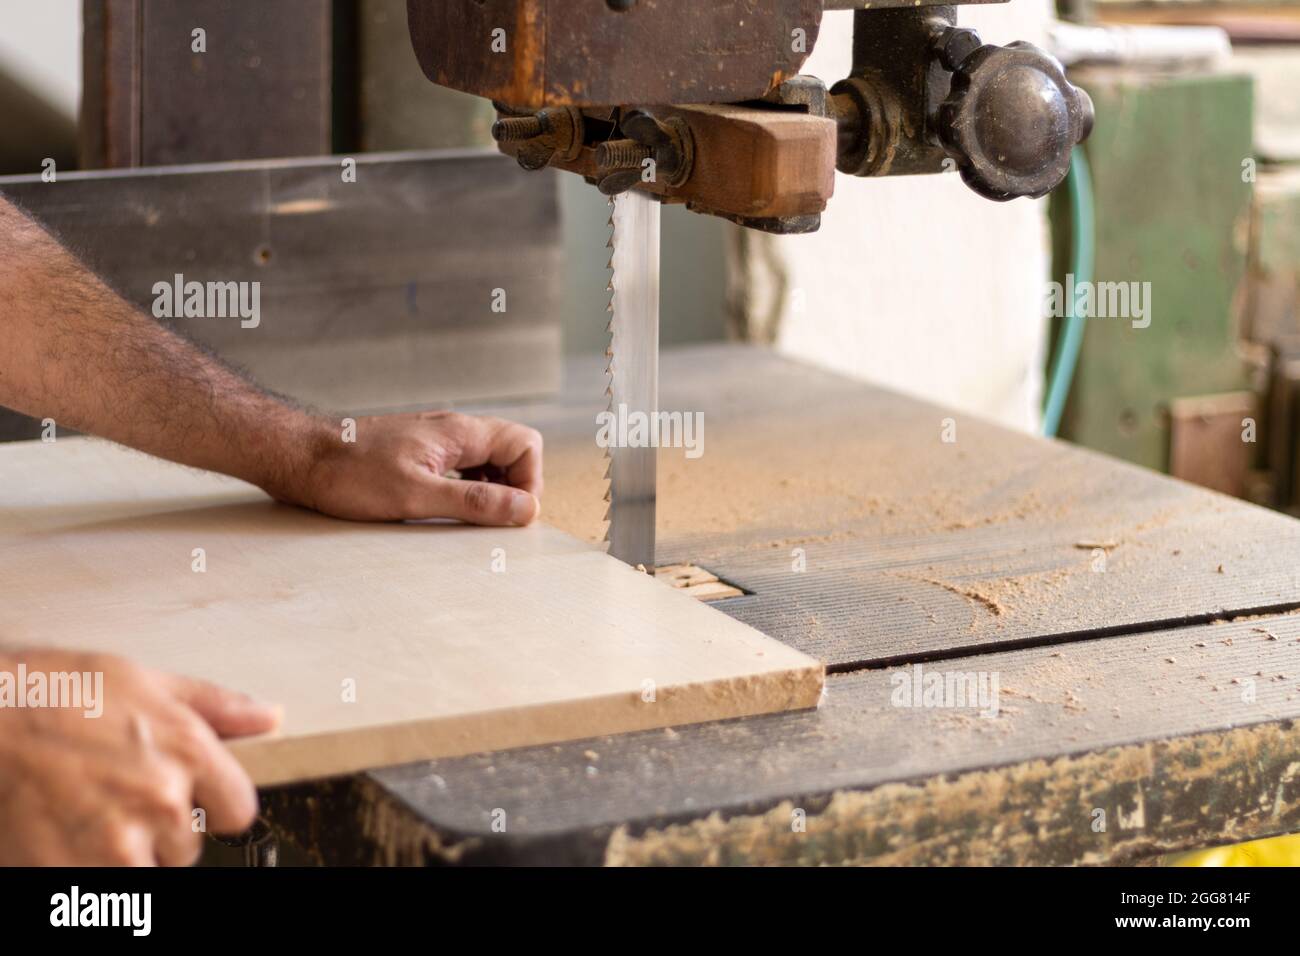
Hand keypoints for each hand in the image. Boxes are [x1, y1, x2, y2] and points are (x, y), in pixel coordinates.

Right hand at [0, 649, 278, 865]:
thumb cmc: (49, 694)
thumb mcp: (141, 680)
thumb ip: (214, 706)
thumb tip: (267, 716)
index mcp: (187, 750)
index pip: (240, 811)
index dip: (213, 807)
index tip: (191, 800)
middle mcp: (161, 799)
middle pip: (187, 847)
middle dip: (157, 830)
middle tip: (113, 797)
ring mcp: (118, 843)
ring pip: (146, 874)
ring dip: (122, 857)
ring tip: (85, 815)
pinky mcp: (73, 874)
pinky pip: (102, 892)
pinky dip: (83, 871)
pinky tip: (62, 835)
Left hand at [286, 412, 542, 525]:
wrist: (301, 456)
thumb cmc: (351, 474)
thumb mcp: (417, 496)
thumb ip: (475, 502)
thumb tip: (526, 509)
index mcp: (460, 433)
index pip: (526, 445)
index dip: (529, 482)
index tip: (509, 515)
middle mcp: (453, 429)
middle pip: (511, 450)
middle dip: (513, 487)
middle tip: (492, 519)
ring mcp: (436, 438)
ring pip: (487, 459)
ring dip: (490, 488)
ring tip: (468, 517)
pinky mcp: (418, 451)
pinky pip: (460, 465)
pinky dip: (465, 486)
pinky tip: (443, 507)